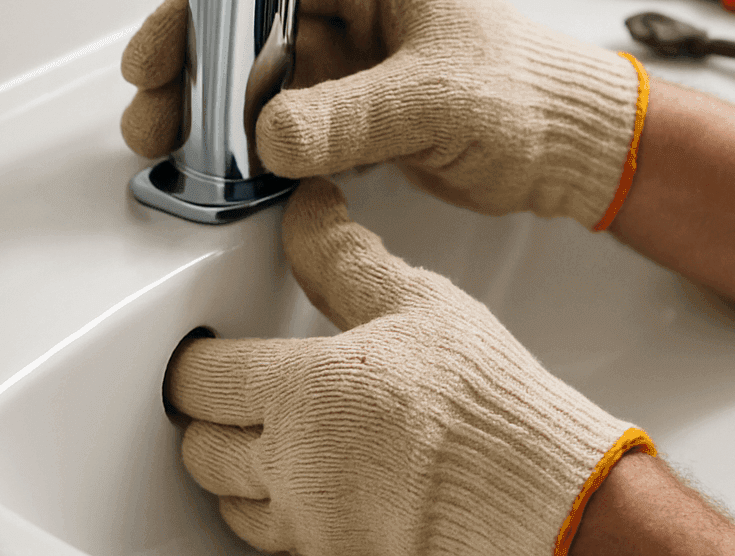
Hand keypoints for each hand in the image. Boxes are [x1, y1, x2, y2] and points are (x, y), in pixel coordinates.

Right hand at [122, 0, 647, 228]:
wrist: (579, 148)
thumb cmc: (537, 92)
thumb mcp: (440, 98)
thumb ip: (354, 116)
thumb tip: (272, 136)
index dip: (202, 12)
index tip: (161, 58)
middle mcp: (358, 14)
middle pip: (249, 33)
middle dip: (198, 77)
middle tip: (158, 124)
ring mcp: (358, 67)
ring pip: (266, 86)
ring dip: (222, 121)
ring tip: (185, 157)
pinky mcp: (363, 116)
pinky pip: (295, 129)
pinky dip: (262, 152)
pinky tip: (240, 178)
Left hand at [166, 177, 653, 555]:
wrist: (539, 495)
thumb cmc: (488, 406)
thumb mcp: (421, 305)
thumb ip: (347, 260)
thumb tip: (310, 212)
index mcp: (302, 391)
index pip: (199, 379)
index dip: (195, 359)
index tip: (207, 350)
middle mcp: (290, 466)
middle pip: (199, 448)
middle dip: (207, 417)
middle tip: (229, 395)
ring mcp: (311, 525)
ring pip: (229, 505)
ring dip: (236, 474)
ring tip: (267, 444)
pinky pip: (277, 545)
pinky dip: (280, 517)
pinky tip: (312, 491)